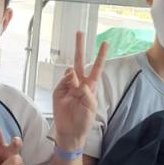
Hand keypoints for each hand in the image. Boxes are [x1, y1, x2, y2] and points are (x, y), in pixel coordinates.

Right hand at [52, 32, 107, 150]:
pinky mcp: (58, 92)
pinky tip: (70, 87)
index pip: (96, 68)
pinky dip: (66, 82)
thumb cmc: (84, 120)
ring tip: (75, 88)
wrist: (71, 132)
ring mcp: (68, 86)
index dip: (100, 56)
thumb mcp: (91, 106)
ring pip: (70, 71)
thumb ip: (86, 91)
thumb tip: (74, 77)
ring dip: (73, 75)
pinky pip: (62, 82)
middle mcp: (79, 83)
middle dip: (80, 47)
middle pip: (80, 62)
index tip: (105, 43)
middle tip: (79, 32)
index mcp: (90, 86)